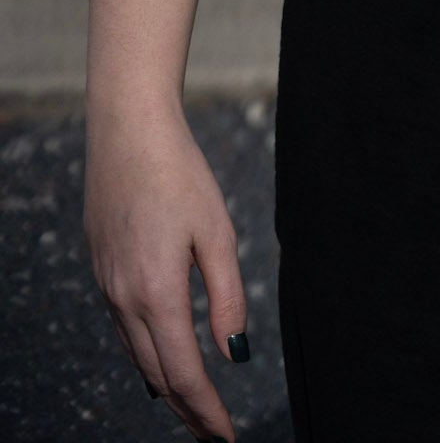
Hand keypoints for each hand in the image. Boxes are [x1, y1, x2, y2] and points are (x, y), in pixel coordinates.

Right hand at [83, 105, 246, 439]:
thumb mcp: (217, 232)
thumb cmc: (180, 174)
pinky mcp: (102, 270)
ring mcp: (107, 285)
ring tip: (193, 406)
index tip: (227, 435)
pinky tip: (161, 355)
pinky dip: (146, 352)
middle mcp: (124, 298)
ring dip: (165, 384)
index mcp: (156, 293)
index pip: (184, 373)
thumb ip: (227, 298)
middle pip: (157, 375)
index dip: (206, 411)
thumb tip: (234, 354)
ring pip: (136, 354)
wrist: (128, 131)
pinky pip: (124, 327)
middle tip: (213, 433)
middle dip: (186, 410)